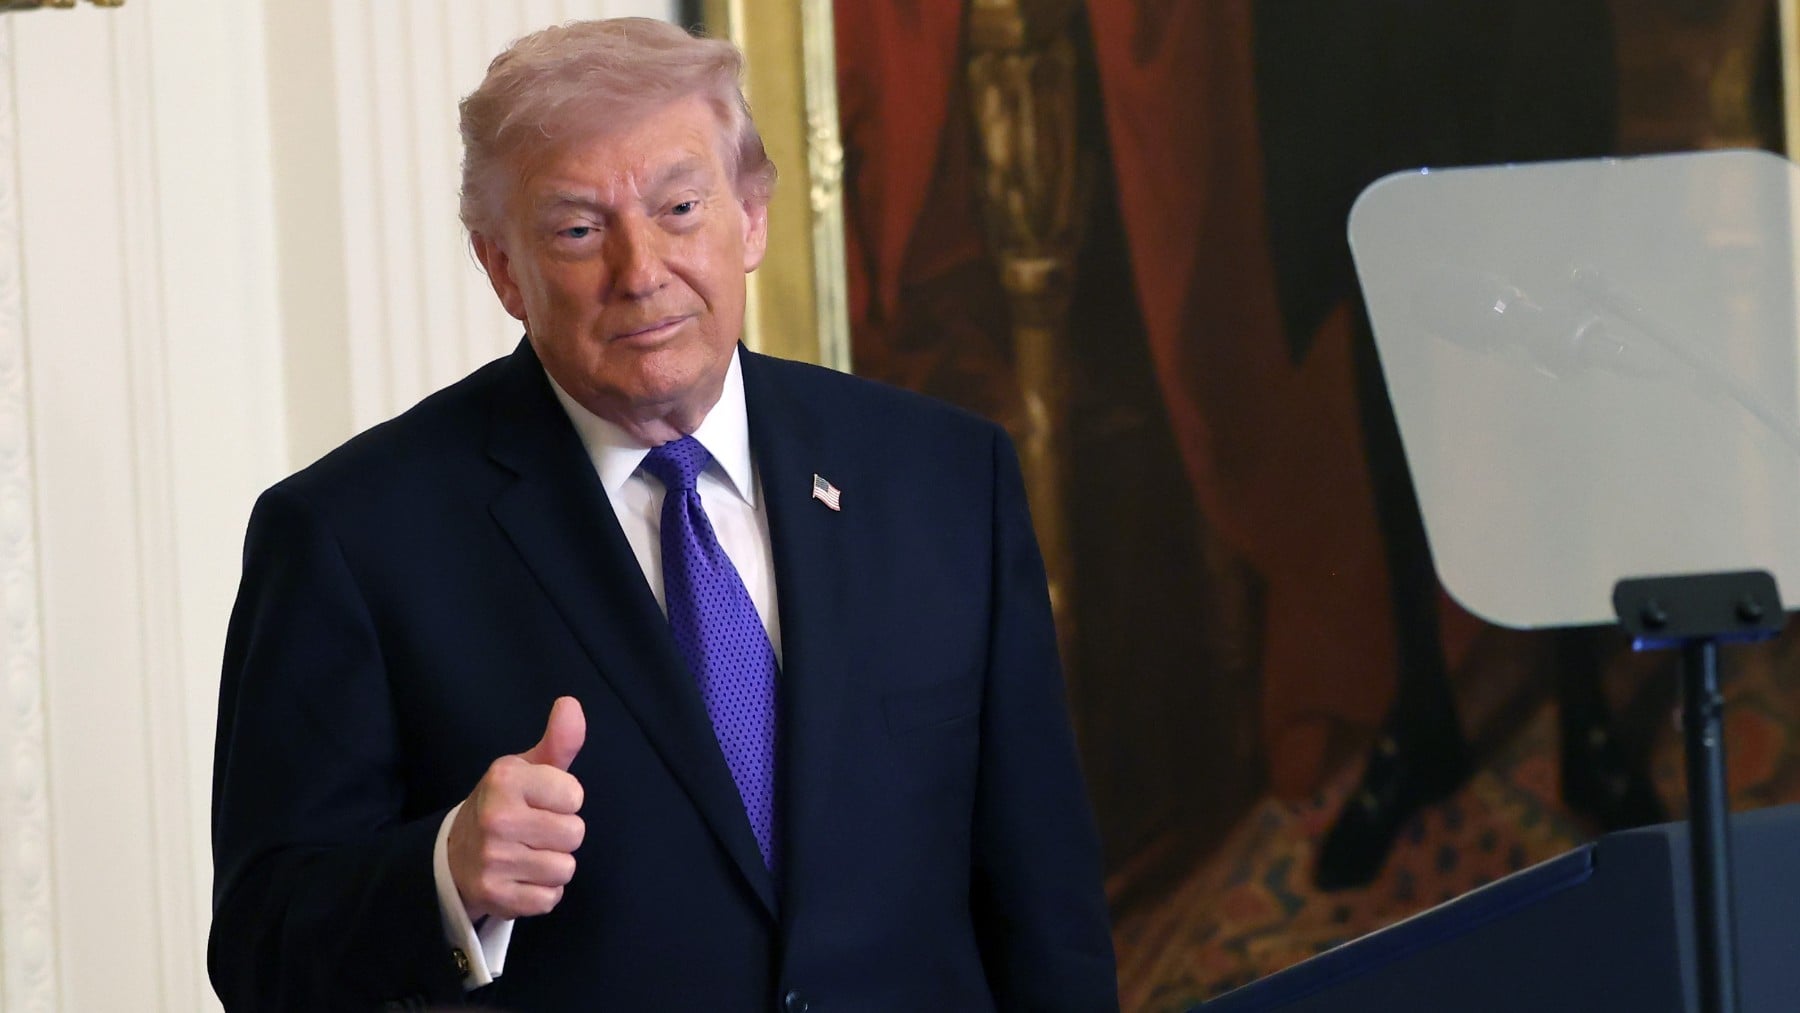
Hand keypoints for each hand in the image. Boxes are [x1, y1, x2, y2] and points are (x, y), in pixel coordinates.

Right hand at [448, 696, 586, 921]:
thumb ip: (558, 740)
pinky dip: (541, 892)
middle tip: (533, 831)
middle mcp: (496, 817)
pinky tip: (521, 878)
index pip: (575, 796)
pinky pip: (550, 899)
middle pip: (574, 834)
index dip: (564, 801)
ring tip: (527, 854)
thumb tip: (571, 703)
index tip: (540, 802)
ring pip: (564, 869)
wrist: (455, 854)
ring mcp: (493, 860)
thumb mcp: (528, 768)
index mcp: (505, 779)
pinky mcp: (495, 896)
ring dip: (552, 865)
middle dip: (561, 834)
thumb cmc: (505, 804)